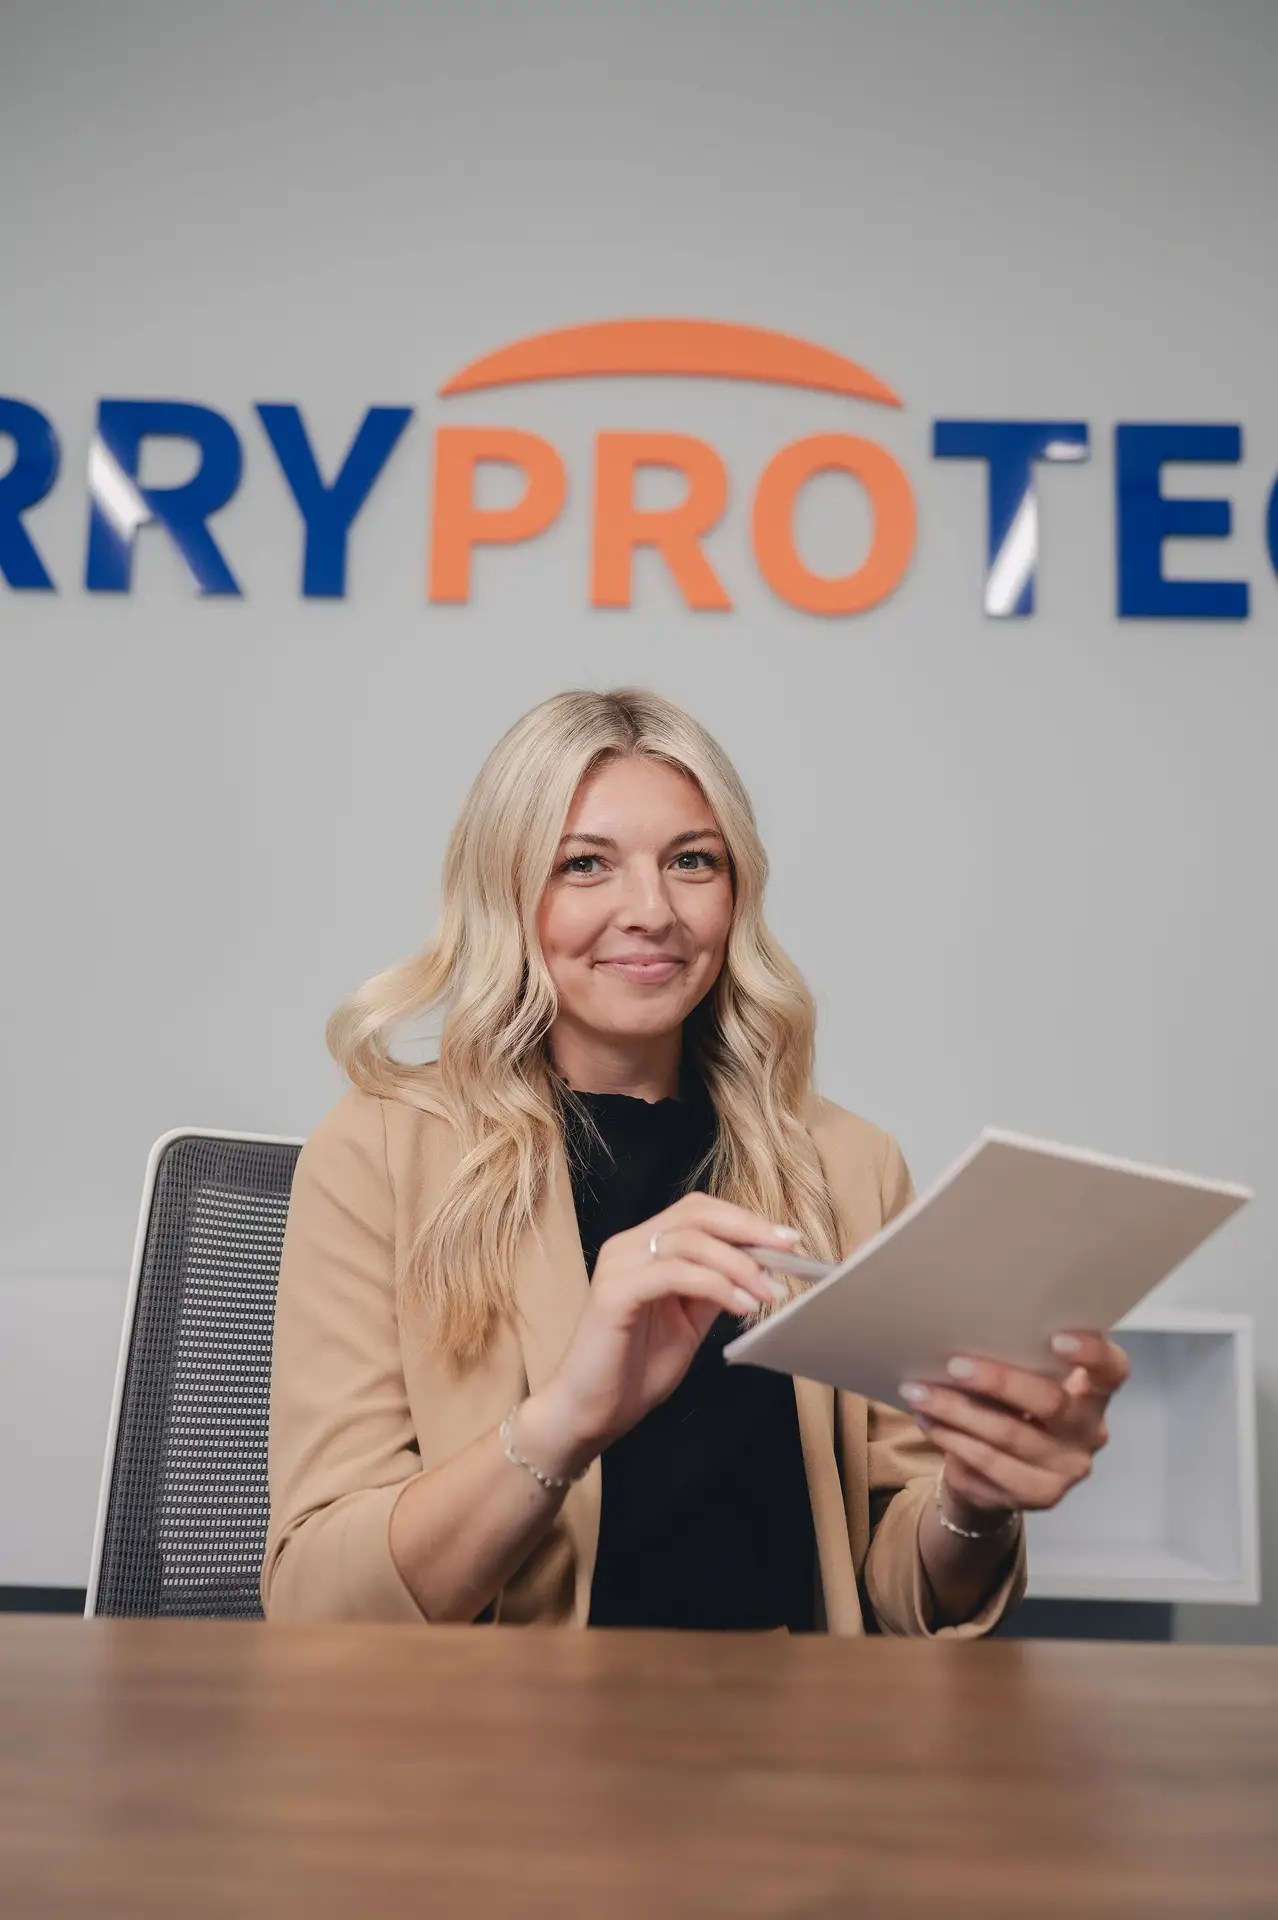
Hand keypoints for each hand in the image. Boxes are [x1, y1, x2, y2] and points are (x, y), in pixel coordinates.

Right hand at [537, 1192, 795, 1458]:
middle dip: (749, 1229)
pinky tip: (740, 1306)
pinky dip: (715, 1285)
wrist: (590, 1412)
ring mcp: (618, 1267)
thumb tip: (760, 1266)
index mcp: (643, 1247)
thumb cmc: (633, 1369)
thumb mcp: (687, 1322)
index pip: (699, 1212)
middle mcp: (627, 1246)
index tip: (788, 1241)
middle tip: (788, 1252)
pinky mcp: (614, 1294)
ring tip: (768, 1293)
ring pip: (689, 1241)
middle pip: (696, 1213)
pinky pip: (674, 1273)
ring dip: (739, 1265)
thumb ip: (713, 1289)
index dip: (745, 1220)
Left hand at [899, 1331, 1131, 1520]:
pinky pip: (988, 1464)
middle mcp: (1089, 1432)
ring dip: (957, 1410)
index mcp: (1094, 1393)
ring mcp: (1068, 1469)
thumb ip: (1016, 1361)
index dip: (1092, 1353)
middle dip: (998, 1380)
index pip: (1113, 1370)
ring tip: (919, 1392)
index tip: (1056, 1337)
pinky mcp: (1040, 1495)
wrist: (999, 1472)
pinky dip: (952, 1438)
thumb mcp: (1023, 1381)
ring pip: (1008, 1434)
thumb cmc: (1011, 1407)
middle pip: (1050, 1401)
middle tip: (954, 1364)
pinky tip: (928, 1421)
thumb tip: (964, 1331)